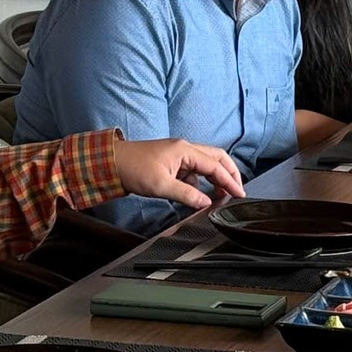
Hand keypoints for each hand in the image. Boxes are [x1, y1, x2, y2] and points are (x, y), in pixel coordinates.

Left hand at [113, 138, 245, 212]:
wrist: (112, 163)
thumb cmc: (132, 168)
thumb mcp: (161, 186)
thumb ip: (186, 194)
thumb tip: (206, 202)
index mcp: (185, 150)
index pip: (216, 165)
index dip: (230, 181)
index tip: (239, 194)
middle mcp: (185, 149)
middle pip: (216, 158)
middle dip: (229, 174)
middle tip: (237, 190)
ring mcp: (178, 155)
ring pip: (205, 164)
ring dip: (214, 178)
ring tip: (220, 195)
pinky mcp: (172, 162)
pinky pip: (193, 171)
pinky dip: (199, 182)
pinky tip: (197, 194)